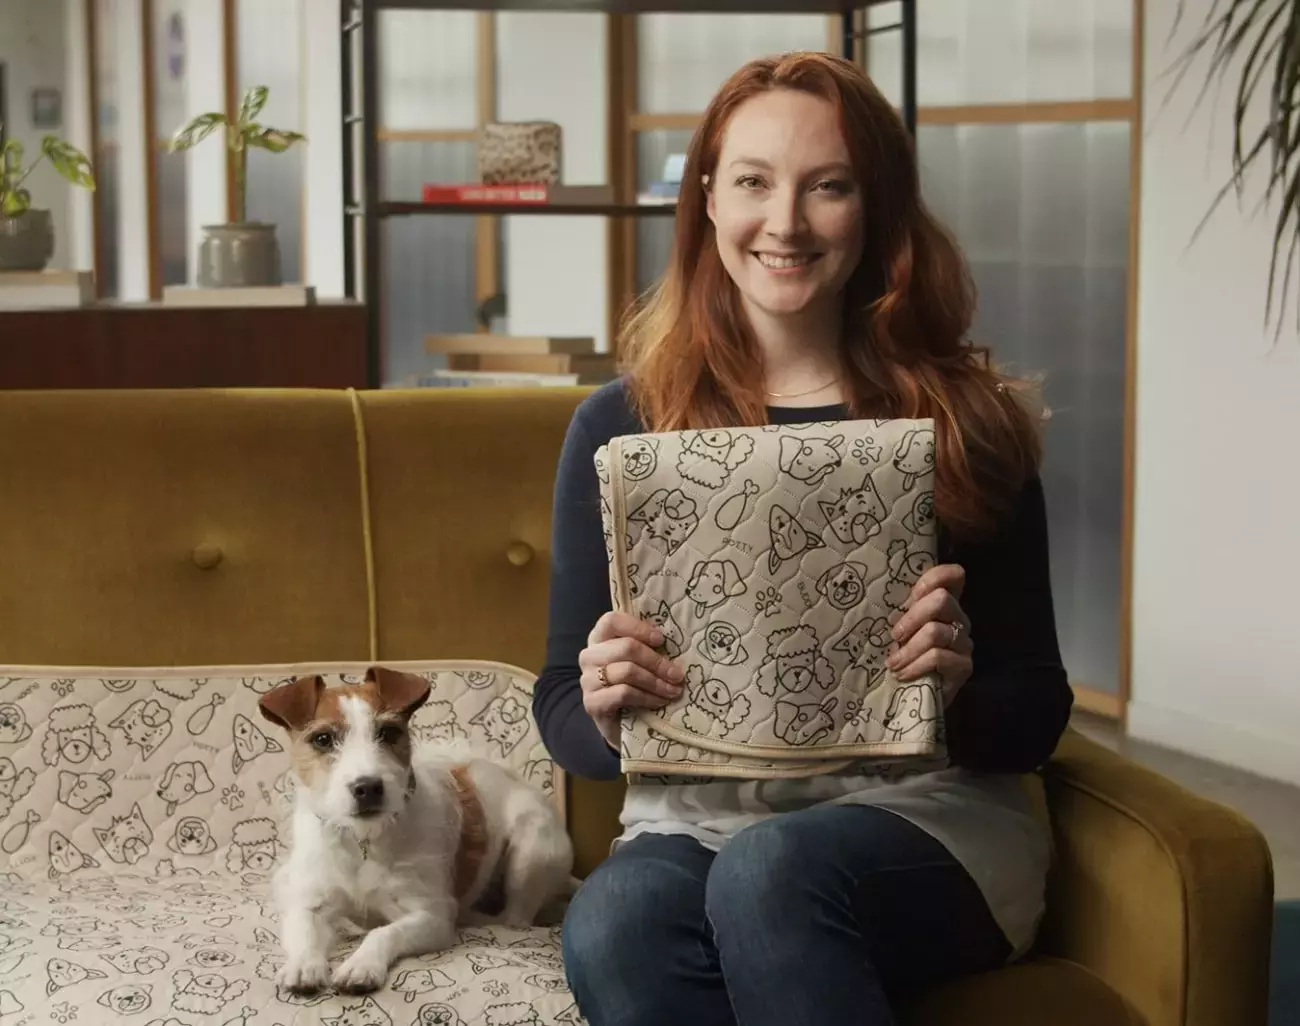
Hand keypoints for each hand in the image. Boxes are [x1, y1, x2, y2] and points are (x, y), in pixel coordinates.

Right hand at [579, 611, 684, 748]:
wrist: (619, 726)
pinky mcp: (592, 702)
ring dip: (656, 682)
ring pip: (627, 671)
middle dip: (657, 661)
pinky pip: (623, 693)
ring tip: (673, 690)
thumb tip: (671, 638)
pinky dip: (647, 697)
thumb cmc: (632, 686)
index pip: (612, 621)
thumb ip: (647, 646)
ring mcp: (587, 679)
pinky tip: (659, 702)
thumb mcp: (639, 662)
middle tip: (677, 675)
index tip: (660, 640)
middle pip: (626, 647)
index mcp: (599, 638)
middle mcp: (589, 655)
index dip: (638, 628)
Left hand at [886, 563, 972, 706]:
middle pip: (942, 599)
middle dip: (912, 617)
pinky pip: (938, 656)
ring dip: (908, 649)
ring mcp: (964, 642)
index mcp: (944, 604)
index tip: (912, 595)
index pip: (954, 576)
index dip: (936, 577)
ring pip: (936, 631)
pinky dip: (914, 665)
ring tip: (893, 663)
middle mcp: (959, 619)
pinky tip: (902, 675)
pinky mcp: (964, 666)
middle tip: (894, 636)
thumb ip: (900, 611)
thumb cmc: (901, 656)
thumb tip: (877, 596)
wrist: (911, 695)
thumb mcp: (898, 630)